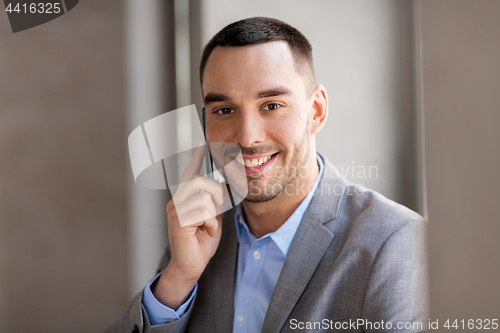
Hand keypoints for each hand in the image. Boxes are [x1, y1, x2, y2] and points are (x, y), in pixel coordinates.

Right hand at [153, 142, 224, 308]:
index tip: (201, 140)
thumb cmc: (201, 242)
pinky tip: (203, 233)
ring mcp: (175, 210)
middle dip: (216, 193)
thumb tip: (226, 186)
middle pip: (199, 181)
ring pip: (204, 198)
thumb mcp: (212, 217)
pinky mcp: (178, 221)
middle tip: (218, 208)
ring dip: (212, 215)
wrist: (191, 265)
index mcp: (186, 198)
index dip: (196, 157)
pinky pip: (202, 212)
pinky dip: (209, 224)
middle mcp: (177, 201)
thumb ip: (215, 202)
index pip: (190, 173)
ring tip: (207, 227)